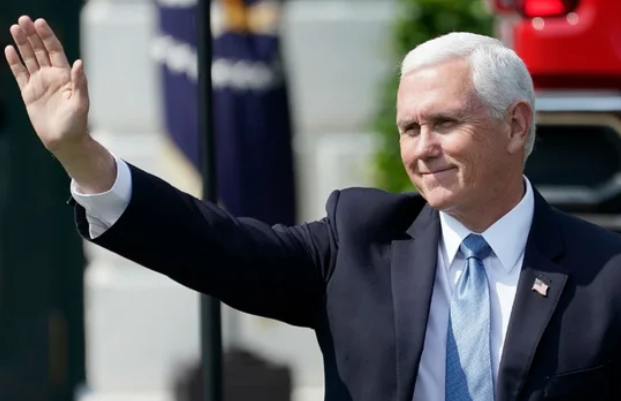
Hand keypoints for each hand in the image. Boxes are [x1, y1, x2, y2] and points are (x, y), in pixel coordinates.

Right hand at [4, 16, 89, 153]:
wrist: (64, 141)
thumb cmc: (76, 123)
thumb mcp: (81, 103)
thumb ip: (80, 82)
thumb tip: (79, 62)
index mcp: (65, 76)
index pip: (55, 51)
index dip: (47, 36)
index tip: (39, 22)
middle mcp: (52, 76)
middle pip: (40, 50)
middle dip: (32, 35)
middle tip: (23, 19)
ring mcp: (39, 83)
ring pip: (29, 58)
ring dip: (22, 43)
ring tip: (14, 28)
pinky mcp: (28, 93)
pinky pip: (19, 73)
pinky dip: (14, 62)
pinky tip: (9, 49)